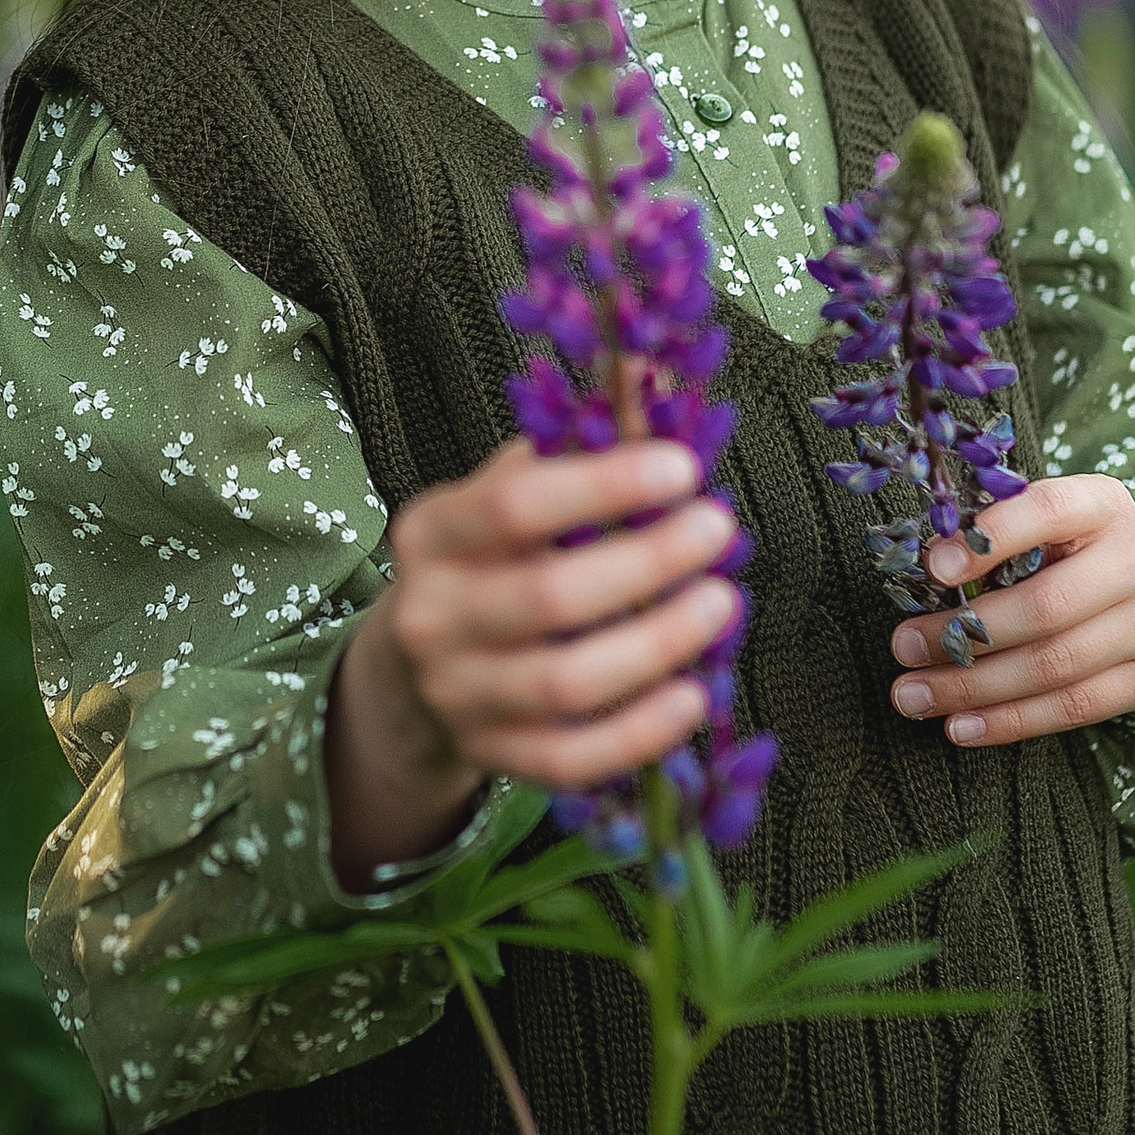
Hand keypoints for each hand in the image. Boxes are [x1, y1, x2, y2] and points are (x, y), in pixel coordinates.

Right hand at [325, 434, 744, 887]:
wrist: (414, 672)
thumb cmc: (486, 561)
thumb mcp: (506, 494)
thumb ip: (574, 443)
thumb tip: (653, 376)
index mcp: (430, 534)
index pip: (513, 507)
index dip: (604, 487)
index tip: (682, 468)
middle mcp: (430, 616)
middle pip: (548, 598)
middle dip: (648, 563)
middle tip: (717, 530)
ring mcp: (457, 695)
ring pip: (565, 684)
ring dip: (659, 644)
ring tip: (719, 603)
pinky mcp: (490, 757)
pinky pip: (571, 758)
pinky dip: (640, 732)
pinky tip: (694, 694)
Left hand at [893, 476, 1134, 747]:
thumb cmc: (1064, 551)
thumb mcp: (1037, 527)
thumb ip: (992, 541)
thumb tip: (925, 576)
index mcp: (1103, 504)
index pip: (1046, 511)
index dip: (990, 539)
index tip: (933, 569)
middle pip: (1045, 608)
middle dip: (964, 634)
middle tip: (903, 648)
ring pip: (1055, 667)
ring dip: (975, 688)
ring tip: (915, 697)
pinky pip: (1075, 708)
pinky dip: (1010, 722)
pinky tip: (962, 728)